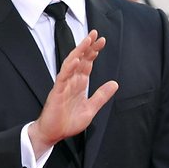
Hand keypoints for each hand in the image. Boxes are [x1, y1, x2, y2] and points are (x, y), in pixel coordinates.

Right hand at [28, 30, 118, 156]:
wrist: (53, 134)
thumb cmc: (68, 122)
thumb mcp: (90, 109)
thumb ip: (101, 96)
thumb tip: (115, 83)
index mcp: (79, 85)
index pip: (87, 64)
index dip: (94, 52)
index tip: (102, 41)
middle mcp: (71, 82)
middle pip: (80, 60)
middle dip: (88, 47)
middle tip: (95, 33)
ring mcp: (63, 85)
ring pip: (71, 64)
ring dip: (78, 52)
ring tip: (86, 41)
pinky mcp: (56, 91)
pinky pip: (63, 77)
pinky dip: (69, 67)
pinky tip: (76, 59)